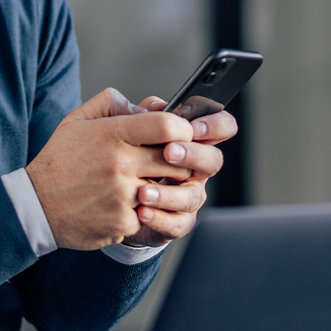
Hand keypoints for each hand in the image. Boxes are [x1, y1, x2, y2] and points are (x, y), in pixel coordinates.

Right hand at [25, 89, 196, 249]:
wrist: (35, 206)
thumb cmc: (59, 161)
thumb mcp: (77, 120)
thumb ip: (112, 103)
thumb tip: (147, 106)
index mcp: (112, 134)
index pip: (167, 125)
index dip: (182, 129)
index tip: (180, 134)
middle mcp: (120, 164)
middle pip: (176, 159)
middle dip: (177, 160)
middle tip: (167, 161)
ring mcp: (123, 196)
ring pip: (165, 189)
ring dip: (159, 187)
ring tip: (141, 183)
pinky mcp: (123, 222)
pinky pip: (149, 214)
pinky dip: (141, 211)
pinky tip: (121, 206)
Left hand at [109, 96, 233, 247]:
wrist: (109, 196)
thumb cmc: (125, 156)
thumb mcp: (129, 129)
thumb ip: (143, 114)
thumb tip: (154, 107)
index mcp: (191, 141)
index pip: (221, 126)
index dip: (215, 125)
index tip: (192, 127)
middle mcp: (196, 169)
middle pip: (214, 160)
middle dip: (194, 155)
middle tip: (169, 152)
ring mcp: (188, 196)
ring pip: (193, 196)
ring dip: (169, 193)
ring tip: (143, 191)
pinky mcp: (176, 222)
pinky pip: (177, 223)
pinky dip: (160, 218)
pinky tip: (142, 211)